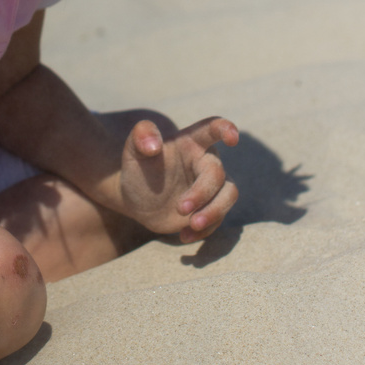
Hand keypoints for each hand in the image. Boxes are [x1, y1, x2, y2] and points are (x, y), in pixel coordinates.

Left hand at [116, 116, 238, 241]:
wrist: (136, 198)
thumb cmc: (137, 169)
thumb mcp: (132, 151)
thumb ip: (140, 137)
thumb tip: (152, 145)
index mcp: (190, 142)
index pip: (211, 129)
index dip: (224, 129)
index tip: (232, 137)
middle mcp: (205, 161)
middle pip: (217, 174)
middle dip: (202, 193)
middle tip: (180, 209)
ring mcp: (211, 185)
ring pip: (229, 195)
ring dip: (214, 212)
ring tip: (192, 225)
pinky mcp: (211, 207)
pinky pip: (219, 219)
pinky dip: (204, 230)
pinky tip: (183, 235)